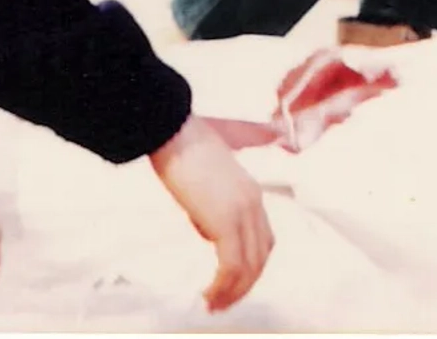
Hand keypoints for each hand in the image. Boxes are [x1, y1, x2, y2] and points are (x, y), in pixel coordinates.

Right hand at [149, 115, 274, 312]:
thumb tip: (208, 227)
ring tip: (214, 304)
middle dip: (244, 284)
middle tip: (223, 302)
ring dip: (233, 291)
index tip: (231, 282)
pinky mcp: (226, 222)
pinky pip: (231, 266)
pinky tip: (209, 295)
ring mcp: (243, 212)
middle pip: (260, 256)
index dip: (250, 265)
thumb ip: (215, 204)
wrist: (173, 132)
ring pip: (249, 266)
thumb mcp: (208, 179)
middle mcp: (254, 204)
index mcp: (251, 192)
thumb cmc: (184, 148)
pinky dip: (223, 286)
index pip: (262, 240)